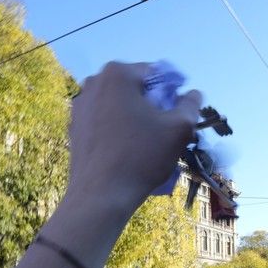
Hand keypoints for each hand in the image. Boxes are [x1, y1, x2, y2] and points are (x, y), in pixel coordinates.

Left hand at [67, 61, 200, 216]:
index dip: (173, 94)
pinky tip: (126, 151)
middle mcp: (94, 81)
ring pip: (119, 105)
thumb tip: (193, 94)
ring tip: (146, 144)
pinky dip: (118, 130)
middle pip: (136, 88)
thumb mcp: (179, 129)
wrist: (101, 194)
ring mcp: (80, 104)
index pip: (157, 74)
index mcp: (118, 73)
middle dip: (153, 106)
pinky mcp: (74, 126)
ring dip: (136, 118)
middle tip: (164, 132)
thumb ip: (191, 105)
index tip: (178, 117)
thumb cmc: (142, 156)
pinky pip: (104, 120)